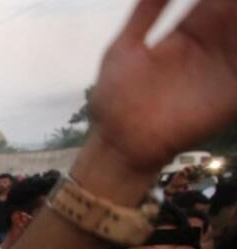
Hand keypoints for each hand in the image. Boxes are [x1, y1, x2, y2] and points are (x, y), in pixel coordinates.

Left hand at [86, 0, 236, 177]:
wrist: (118, 142)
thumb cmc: (115, 97)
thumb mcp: (125, 48)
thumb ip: (145, 13)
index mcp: (188, 34)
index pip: (213, 2)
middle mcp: (211, 48)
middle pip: (234, 16)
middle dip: (233, 6)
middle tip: (231, 2)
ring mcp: (224, 71)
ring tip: (235, 13)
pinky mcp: (231, 96)